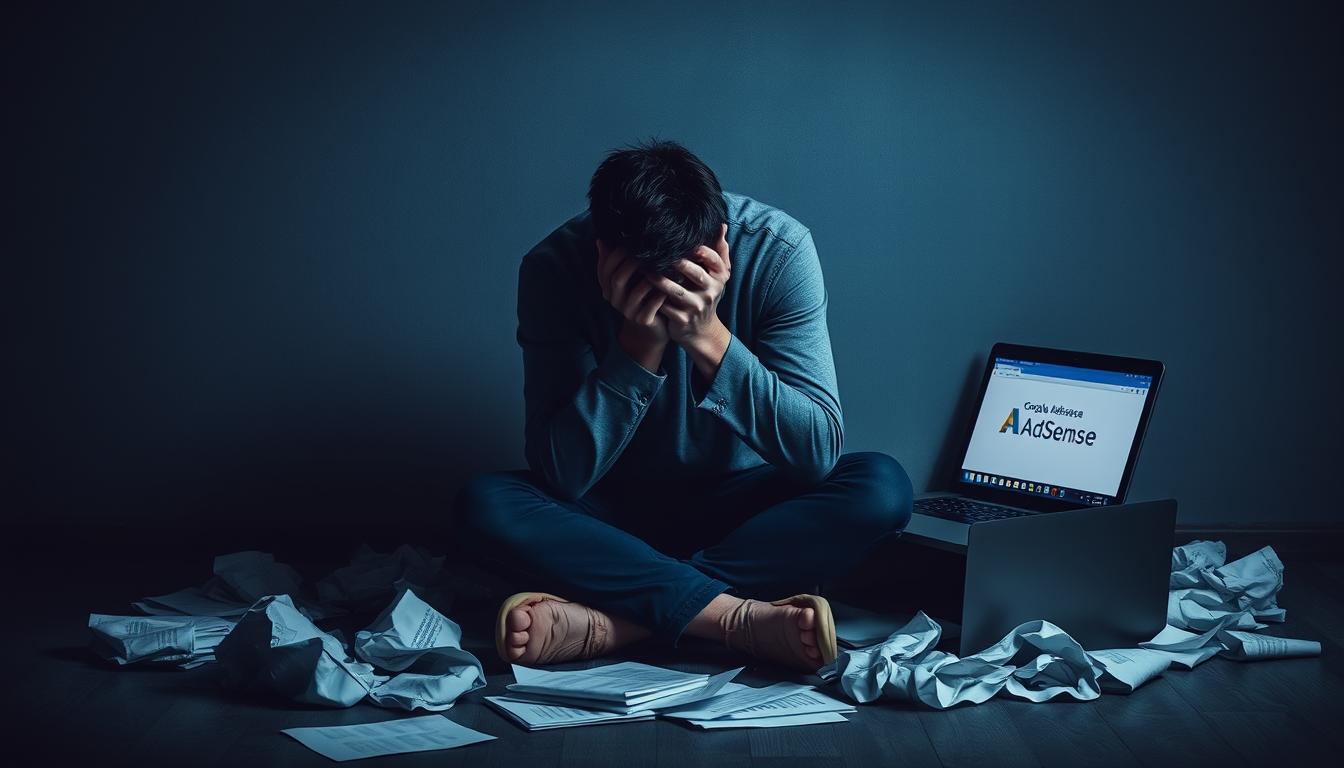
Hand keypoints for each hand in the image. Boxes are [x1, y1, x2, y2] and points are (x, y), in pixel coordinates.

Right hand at [597, 238, 669, 344]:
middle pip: (617, 279)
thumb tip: (601, 239)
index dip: (615, 254)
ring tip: (663, 264)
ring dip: (650, 277)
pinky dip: (661, 293)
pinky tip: (672, 282)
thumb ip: (617, 259)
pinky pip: (652, 305)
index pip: (605, 269)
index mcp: (608, 287)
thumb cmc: (641, 294)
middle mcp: (614, 300)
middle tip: (648, 250)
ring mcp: (628, 311)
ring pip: (636, 292)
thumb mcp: (628, 277)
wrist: (651, 326)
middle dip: (632, 262)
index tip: (630, 240)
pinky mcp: (643, 320)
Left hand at [648, 223, 731, 345]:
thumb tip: (722, 225)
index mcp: (720, 277)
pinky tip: (639, 287)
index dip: (698, 248)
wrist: (701, 331)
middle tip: (658, 249)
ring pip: (675, 290)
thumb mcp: (718, 275)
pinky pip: (665, 305)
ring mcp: (696, 307)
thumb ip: (720, 251)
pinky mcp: (682, 319)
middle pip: (695, 272)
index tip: (681, 238)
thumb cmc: (706, 295)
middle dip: (677, 261)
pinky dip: (652, 296)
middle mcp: (711, 292)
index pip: (712, 258)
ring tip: (643, 267)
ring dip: (658, 278)